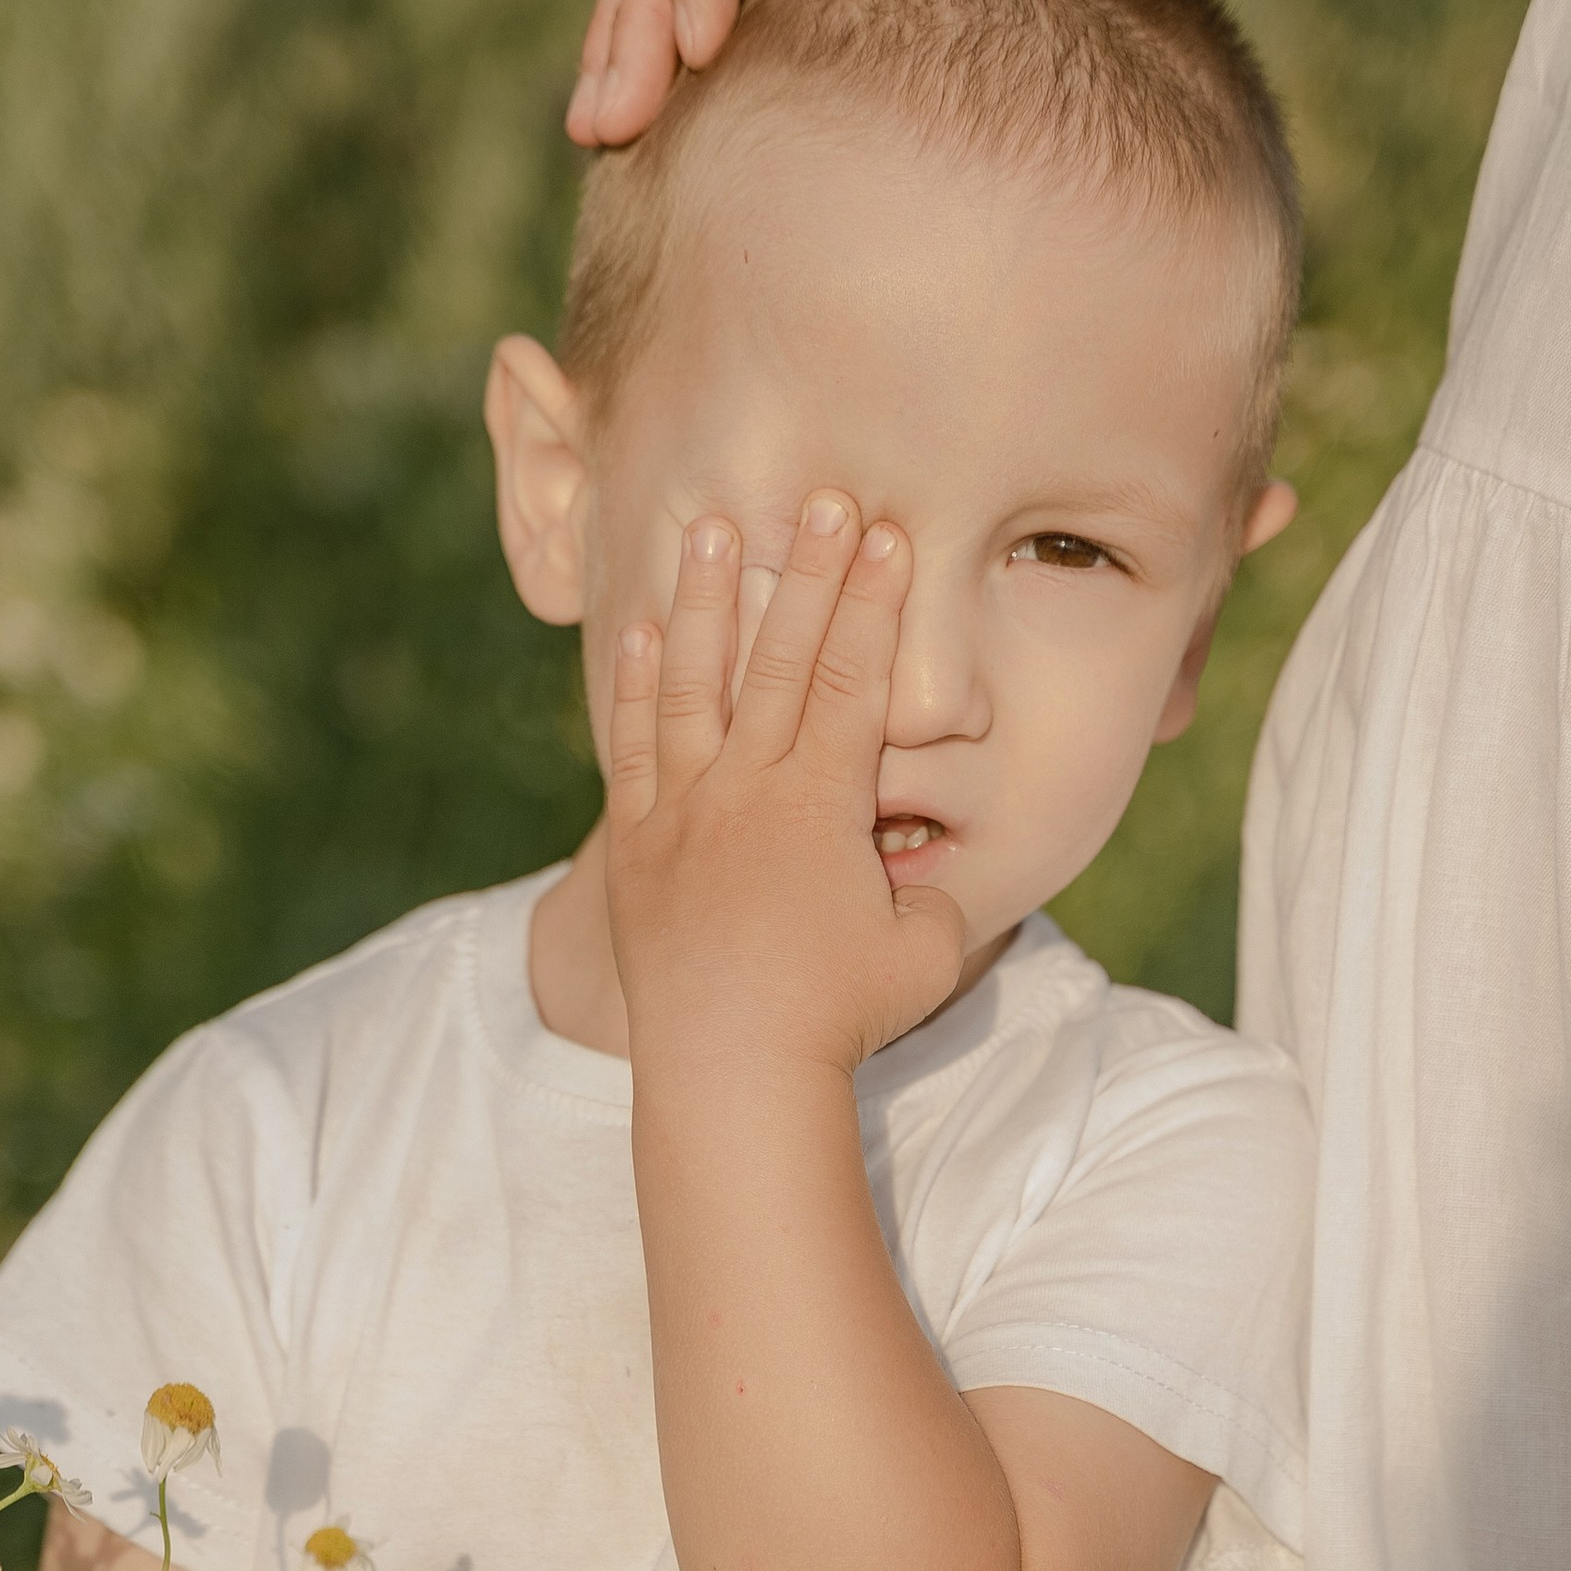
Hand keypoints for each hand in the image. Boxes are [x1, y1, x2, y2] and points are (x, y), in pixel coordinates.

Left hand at [605, 494, 964, 1081]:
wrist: (728, 1073)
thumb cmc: (839, 1019)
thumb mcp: (926, 955)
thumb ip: (935, 896)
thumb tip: (925, 871)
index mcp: (821, 803)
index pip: (855, 678)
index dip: (874, 603)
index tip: (887, 533)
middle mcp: (746, 790)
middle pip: (779, 659)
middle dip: (806, 571)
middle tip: (823, 498)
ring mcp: (684, 813)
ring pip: (693, 683)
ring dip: (706, 600)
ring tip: (710, 526)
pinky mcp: (640, 849)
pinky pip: (635, 747)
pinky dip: (637, 685)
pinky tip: (642, 632)